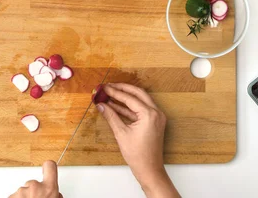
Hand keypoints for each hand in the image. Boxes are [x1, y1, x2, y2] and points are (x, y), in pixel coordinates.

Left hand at [9, 160, 62, 197]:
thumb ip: (54, 194)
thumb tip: (55, 194)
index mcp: (49, 188)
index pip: (50, 166)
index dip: (48, 166)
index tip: (46, 165)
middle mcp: (34, 187)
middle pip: (32, 182)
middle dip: (33, 191)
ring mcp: (21, 192)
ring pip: (23, 191)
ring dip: (25, 197)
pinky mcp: (11, 196)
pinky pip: (14, 196)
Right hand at [96, 83, 178, 197]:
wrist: (149, 170)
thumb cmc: (137, 155)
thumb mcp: (121, 134)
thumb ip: (111, 116)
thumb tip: (101, 105)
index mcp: (149, 114)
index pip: (130, 98)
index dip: (115, 92)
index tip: (104, 88)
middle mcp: (156, 112)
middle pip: (137, 93)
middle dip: (122, 89)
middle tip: (108, 86)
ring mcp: (156, 117)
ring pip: (140, 100)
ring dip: (125, 97)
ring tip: (110, 94)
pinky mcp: (154, 122)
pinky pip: (141, 109)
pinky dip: (129, 107)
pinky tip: (116, 106)